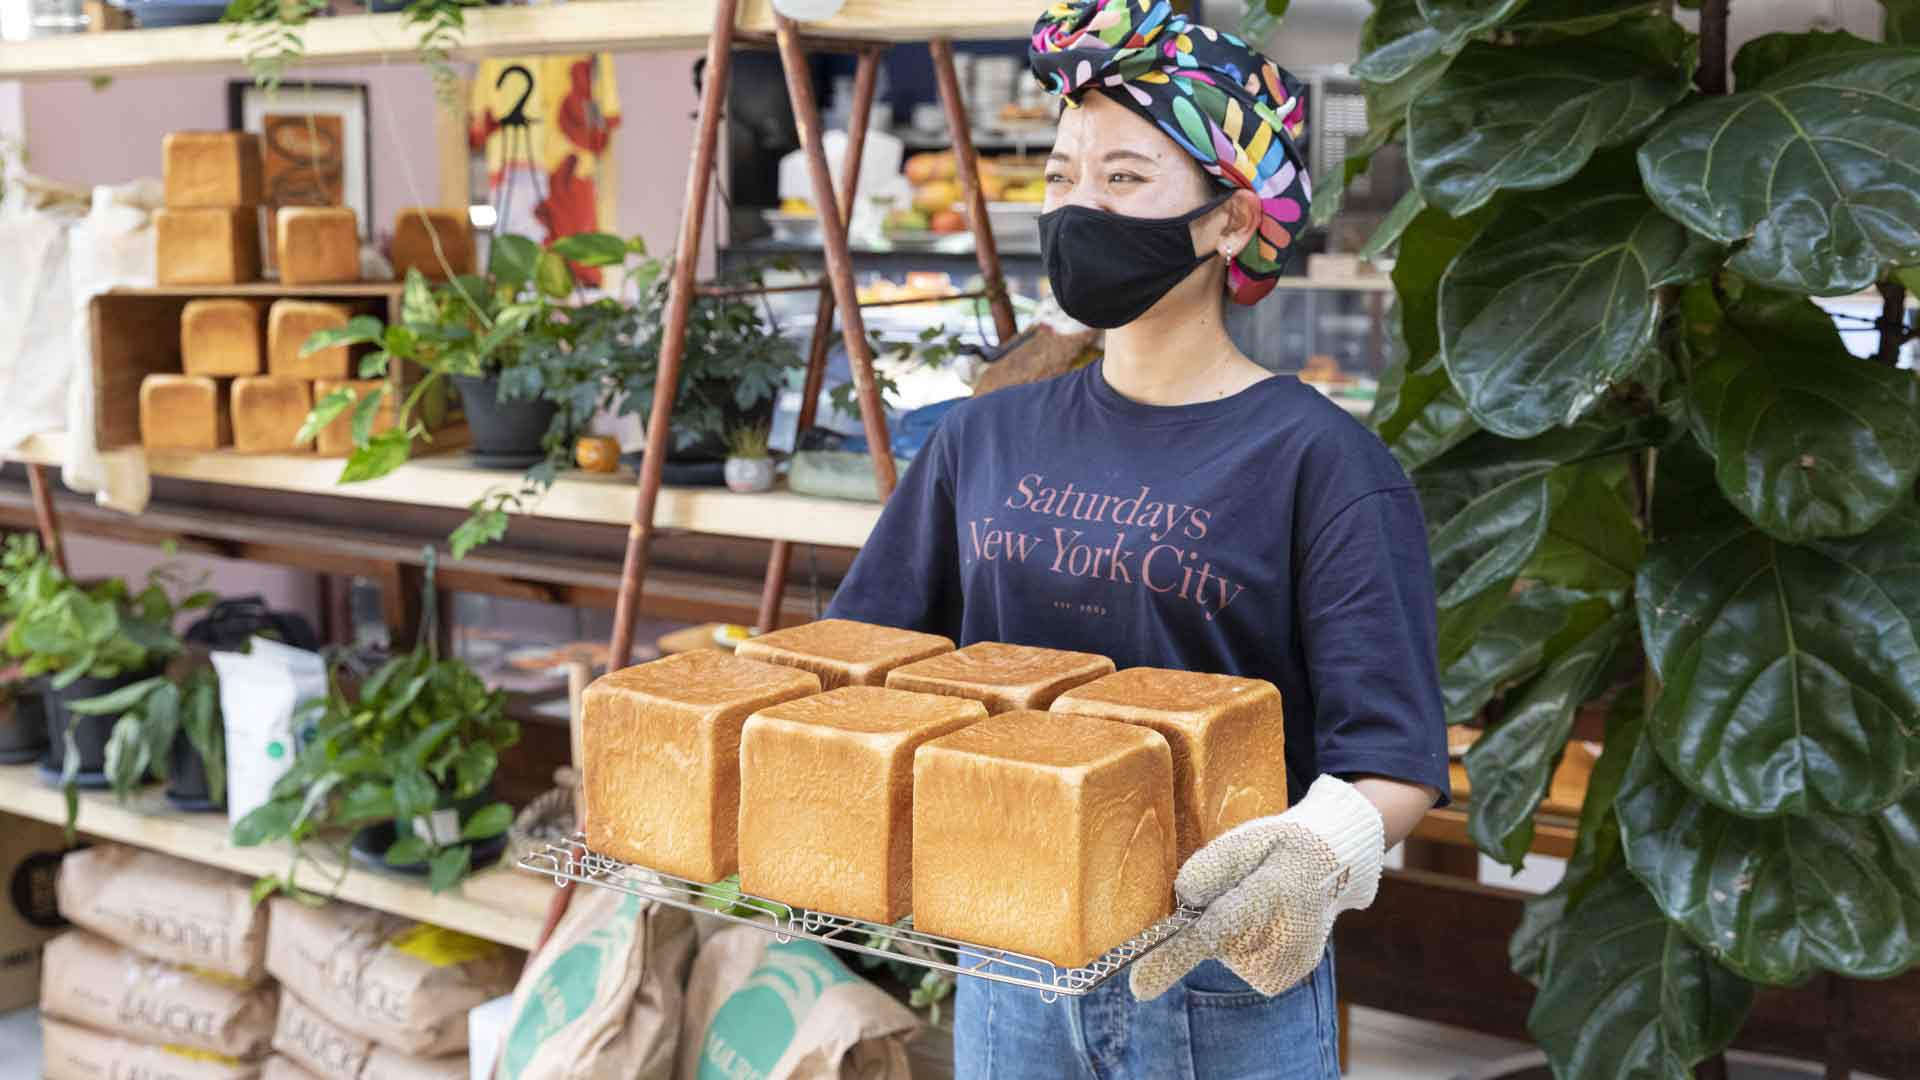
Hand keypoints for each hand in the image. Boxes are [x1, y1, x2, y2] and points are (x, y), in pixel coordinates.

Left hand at [1129, 774, 1384, 999]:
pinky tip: (1267, 922)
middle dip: (1209, 920)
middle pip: (1213, 943)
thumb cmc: (1281, 847)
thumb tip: (1185, 899)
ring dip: (1228, 932)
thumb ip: (1212, 866)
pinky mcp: (1282, 978)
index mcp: (1270, 896)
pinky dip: (1242, 945)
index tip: (1140, 987)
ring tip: (1259, 902)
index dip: (1172, 959)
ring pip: (1225, 954)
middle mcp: (1283, 940)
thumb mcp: (1247, 839)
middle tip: (1241, 888)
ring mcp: (1287, 966)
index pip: (1213, 933)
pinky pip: (1240, 964)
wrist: (1335, 866)